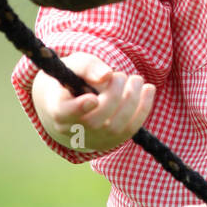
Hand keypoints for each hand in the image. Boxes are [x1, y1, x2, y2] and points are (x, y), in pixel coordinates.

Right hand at [35, 52, 154, 155]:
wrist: (72, 101)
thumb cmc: (73, 78)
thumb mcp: (75, 65)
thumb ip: (88, 66)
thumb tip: (106, 75)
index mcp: (58, 109)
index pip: (64, 114)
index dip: (78, 109)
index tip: (93, 99)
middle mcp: (73, 130)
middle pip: (95, 120)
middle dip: (114, 95)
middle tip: (120, 75)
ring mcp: (92, 140)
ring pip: (115, 128)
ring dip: (132, 101)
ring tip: (136, 79)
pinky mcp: (110, 142)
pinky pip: (129, 131)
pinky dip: (143, 109)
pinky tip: (149, 89)